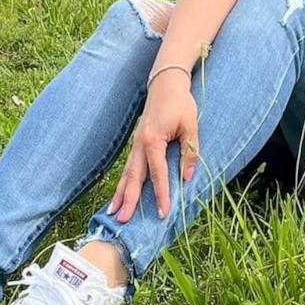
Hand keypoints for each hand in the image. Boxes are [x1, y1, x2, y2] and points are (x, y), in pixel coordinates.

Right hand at [108, 72, 199, 221]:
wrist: (166, 84)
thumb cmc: (180, 103)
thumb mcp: (191, 126)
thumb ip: (189, 152)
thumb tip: (187, 178)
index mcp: (153, 140)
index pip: (158, 173)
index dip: (160, 194)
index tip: (162, 213)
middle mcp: (140, 144)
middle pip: (133, 177)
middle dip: (128, 199)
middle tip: (122, 220)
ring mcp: (136, 144)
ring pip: (127, 173)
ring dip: (120, 193)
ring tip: (113, 213)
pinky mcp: (137, 144)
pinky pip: (129, 167)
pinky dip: (123, 182)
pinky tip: (120, 194)